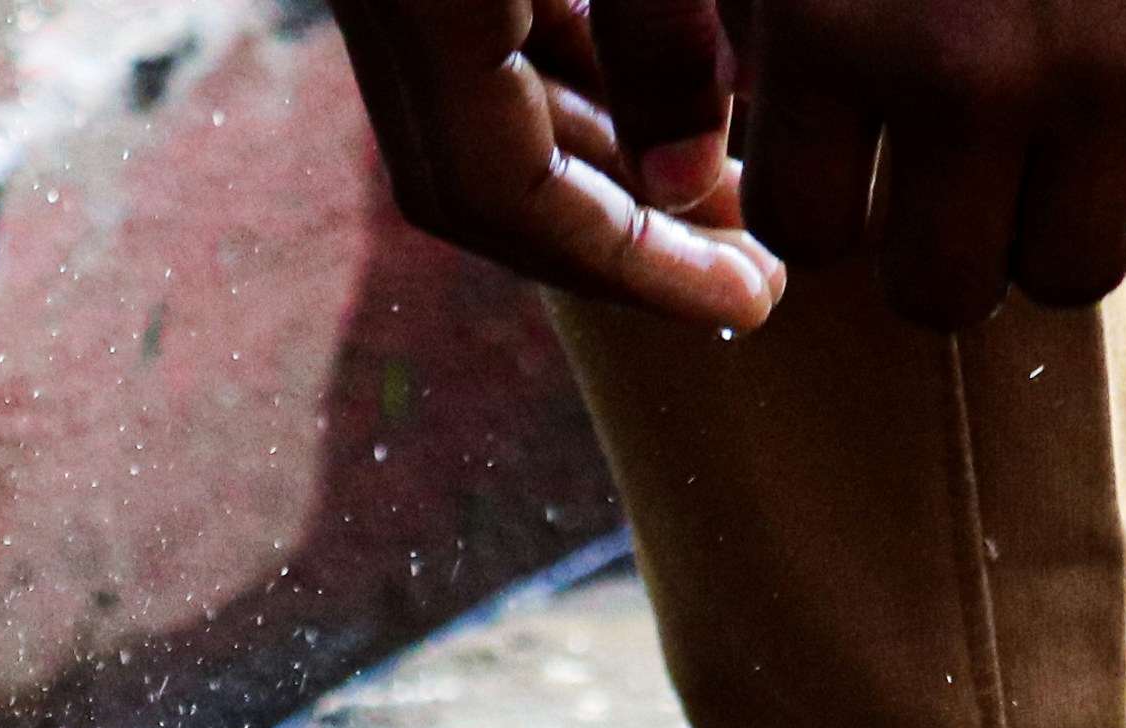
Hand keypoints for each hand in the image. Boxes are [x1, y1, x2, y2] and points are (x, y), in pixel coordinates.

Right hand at [334, 0, 783, 325]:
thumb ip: (662, 34)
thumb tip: (686, 183)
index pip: (504, 191)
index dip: (630, 265)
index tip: (746, 299)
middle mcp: (378, 1)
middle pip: (469, 185)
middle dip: (612, 243)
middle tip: (747, 272)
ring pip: (474, 123)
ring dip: (596, 174)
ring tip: (727, 200)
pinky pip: (480, 54)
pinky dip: (569, 94)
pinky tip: (659, 107)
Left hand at [609, 0, 1125, 322]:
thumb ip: (666, 35)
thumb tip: (675, 189)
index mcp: (831, 32)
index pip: (809, 232)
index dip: (827, 197)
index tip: (851, 142)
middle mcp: (969, 71)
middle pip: (943, 290)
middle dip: (937, 244)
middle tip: (949, 168)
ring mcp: (1111, 59)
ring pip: (1073, 271)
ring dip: (1052, 226)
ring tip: (1044, 145)